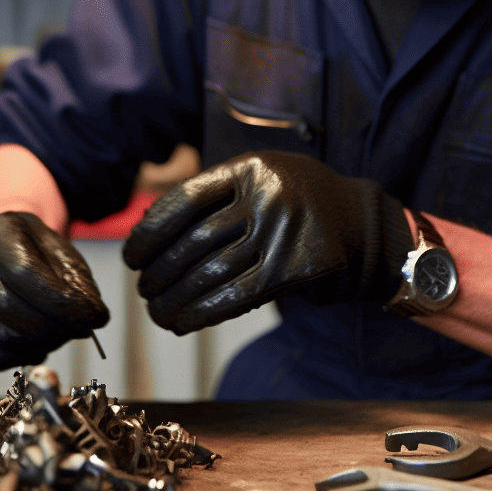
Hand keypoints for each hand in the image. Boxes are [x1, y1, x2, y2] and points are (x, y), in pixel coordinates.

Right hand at [0, 211, 110, 370]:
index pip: (25, 272)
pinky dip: (20, 356)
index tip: (94, 317)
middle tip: (77, 328)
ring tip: (58, 333)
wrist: (1, 247)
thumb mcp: (63, 252)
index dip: (63, 302)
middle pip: (10, 308)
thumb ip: (79, 282)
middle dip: (54, 327)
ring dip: (41, 343)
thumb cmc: (35, 250)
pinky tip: (36, 343)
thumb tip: (93, 319)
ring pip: (1, 337)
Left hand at [122, 151, 411, 333]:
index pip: (183, 200)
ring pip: (210, 273)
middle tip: (144, 289)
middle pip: (193, 242)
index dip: (149, 232)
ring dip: (175, 300)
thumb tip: (146, 229)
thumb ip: (212, 196)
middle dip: (159, 272)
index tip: (132, 255)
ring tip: (157, 312)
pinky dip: (202, 313)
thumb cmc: (293, 199)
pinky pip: (236, 297)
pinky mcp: (293, 270)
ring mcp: (282, 234)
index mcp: (249, 168)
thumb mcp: (258, 178)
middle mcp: (266, 197)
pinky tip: (182, 323)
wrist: (359, 221)